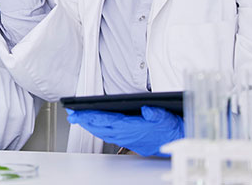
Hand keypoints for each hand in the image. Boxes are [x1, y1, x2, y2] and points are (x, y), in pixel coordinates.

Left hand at [66, 106, 183, 156]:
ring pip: (104, 133)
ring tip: (78, 119)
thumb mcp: (166, 116)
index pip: (107, 121)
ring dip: (90, 126)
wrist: (179, 140)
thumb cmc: (171, 127)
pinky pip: (110, 137)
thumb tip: (147, 109)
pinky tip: (95, 126)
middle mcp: (128, 136)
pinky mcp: (130, 142)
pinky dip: (99, 131)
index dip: (92, 117)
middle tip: (72, 115)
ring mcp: (128, 140)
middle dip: (85, 121)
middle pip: (102, 128)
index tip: (79, 113)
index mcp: (133, 128)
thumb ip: (156, 113)